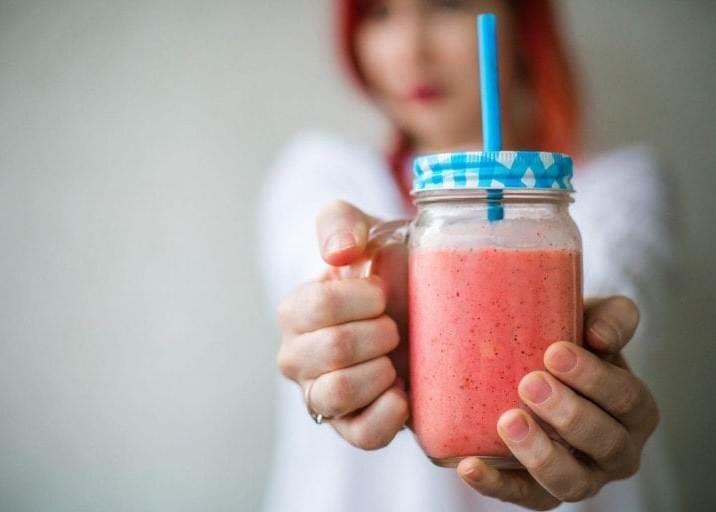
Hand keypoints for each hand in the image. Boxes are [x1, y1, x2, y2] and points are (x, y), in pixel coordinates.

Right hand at [276, 201, 408, 448]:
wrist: (420, 311)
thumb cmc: (386, 270)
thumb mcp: (367, 233)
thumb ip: (341, 223)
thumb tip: (339, 254)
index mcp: (295, 311)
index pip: (319, 306)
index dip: (363, 298)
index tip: (383, 291)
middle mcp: (296, 357)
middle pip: (333, 349)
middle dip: (379, 332)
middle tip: (395, 324)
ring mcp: (320, 396)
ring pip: (340, 392)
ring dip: (381, 370)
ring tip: (395, 358)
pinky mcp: (350, 428)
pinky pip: (361, 434)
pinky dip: (388, 413)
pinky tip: (404, 391)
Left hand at [457, 296, 658, 509]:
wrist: (534, 368)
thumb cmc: (571, 343)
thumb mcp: (593, 319)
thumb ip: (611, 316)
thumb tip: (600, 336)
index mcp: (634, 408)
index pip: (628, 399)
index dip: (595, 378)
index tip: (554, 352)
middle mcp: (617, 451)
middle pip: (606, 443)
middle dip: (569, 414)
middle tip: (529, 383)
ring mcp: (581, 477)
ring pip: (572, 482)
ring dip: (541, 455)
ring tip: (508, 421)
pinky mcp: (541, 492)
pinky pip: (524, 497)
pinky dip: (496, 485)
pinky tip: (469, 466)